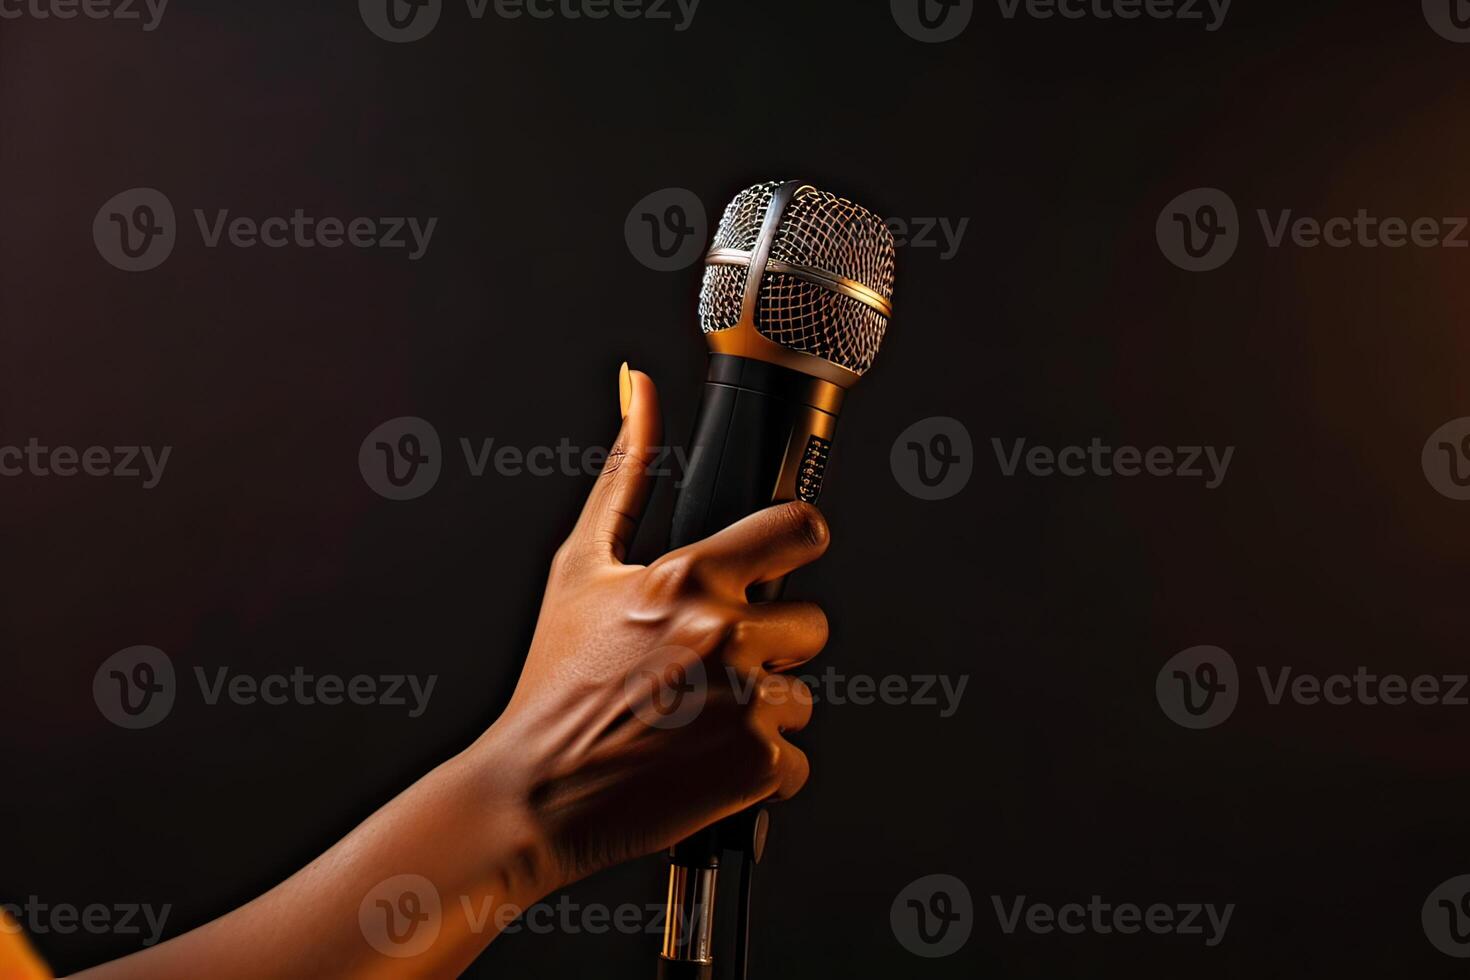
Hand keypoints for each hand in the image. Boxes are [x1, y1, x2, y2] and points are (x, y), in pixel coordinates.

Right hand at [479, 364, 831, 884]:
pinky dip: (760, 769)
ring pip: (804, 694)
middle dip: (773, 644)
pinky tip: (704, 764)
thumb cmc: (553, 682)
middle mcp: (725, 634)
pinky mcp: (758, 766)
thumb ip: (626, 470)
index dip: (798, 544)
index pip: (803, 529)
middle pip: (813, 621)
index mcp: (688, 578)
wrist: (533, 795)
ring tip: (696, 720)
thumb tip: (641, 387)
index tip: (782, 561)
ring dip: (762, 710)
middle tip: (709, 667)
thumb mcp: (580, 566)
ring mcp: (746, 703)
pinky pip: (797, 759)